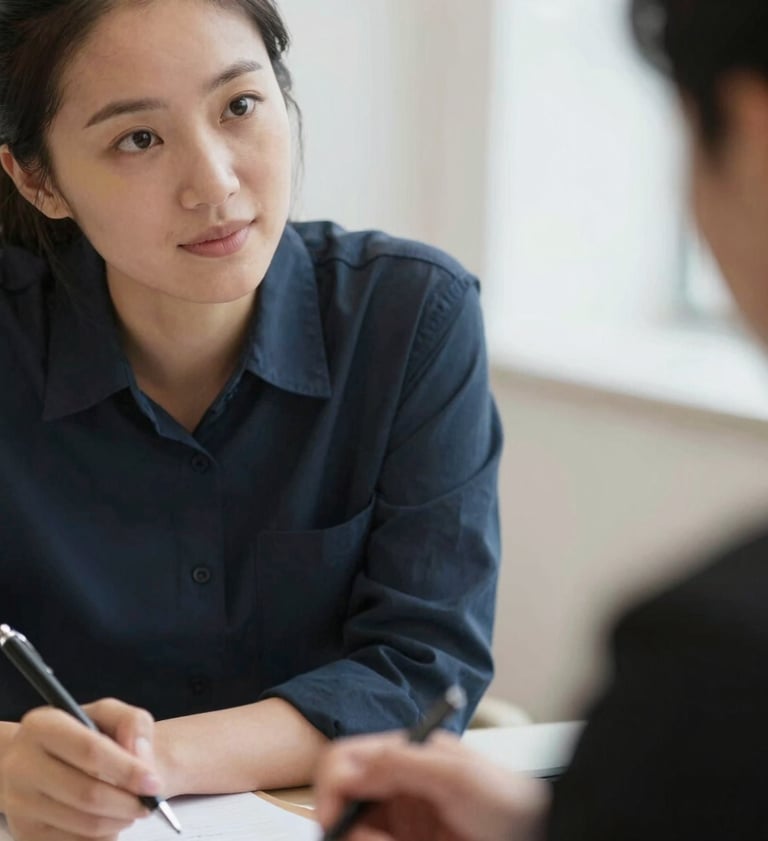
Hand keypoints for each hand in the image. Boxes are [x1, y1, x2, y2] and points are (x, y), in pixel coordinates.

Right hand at [0, 698, 163, 840]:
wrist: (33, 759)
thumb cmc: (79, 733)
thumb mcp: (106, 714)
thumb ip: (132, 723)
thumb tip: (142, 761)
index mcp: (43, 726)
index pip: (91, 751)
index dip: (128, 770)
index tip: (154, 783)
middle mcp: (22, 764)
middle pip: (88, 793)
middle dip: (128, 802)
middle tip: (149, 803)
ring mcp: (19, 802)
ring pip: (83, 823)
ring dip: (118, 820)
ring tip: (131, 808)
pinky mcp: (24, 832)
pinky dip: (102, 835)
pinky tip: (110, 819)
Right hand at [314, 731, 550, 840]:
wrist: (535, 834)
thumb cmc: (508, 800)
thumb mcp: (456, 776)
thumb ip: (403, 764)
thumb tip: (351, 768)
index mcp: (403, 753)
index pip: (345, 759)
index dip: (330, 785)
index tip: (331, 817)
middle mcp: (395, 782)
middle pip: (342, 799)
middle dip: (342, 823)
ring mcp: (399, 816)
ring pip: (354, 828)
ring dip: (360, 839)